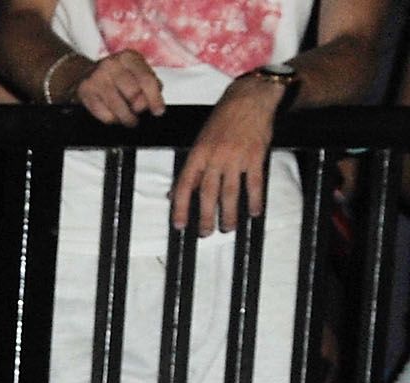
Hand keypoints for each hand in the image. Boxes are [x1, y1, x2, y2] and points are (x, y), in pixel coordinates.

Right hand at [69, 50, 165, 124]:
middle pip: (133, 94)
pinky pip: (104, 114)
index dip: (154, 98)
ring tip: (130, 120)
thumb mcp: (135, 71)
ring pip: (118, 107)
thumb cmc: (115, 75)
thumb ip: (149, 84)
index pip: (146, 80)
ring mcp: (97, 78)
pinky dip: (112, 119)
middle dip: (139, 108)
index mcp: (129, 57)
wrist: (83, 74)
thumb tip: (154, 104)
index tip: (158, 111)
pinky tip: (114, 116)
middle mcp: (112, 65)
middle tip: (138, 112)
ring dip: (127, 118)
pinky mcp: (85, 92)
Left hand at [175, 76, 284, 233]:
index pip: (184, 186)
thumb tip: (176, 192)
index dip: (180, 207)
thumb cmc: (223, 120)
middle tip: (205, 233)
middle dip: (206, 217)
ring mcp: (236, 157)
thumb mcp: (200, 140)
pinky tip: (254, 212)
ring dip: (229, 213)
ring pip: (231, 192)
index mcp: (198, 154)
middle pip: (208, 194)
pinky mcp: (256, 155)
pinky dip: (255, 199)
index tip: (180, 225)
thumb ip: (192, 167)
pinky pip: (255, 183)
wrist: (250, 98)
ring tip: (228, 228)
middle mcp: (215, 157)